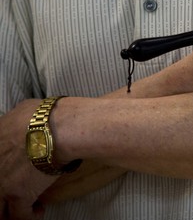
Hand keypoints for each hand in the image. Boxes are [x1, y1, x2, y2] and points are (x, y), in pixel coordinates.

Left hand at [0, 100, 57, 219]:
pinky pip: (20, 216)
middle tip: (13, 194)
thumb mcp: (23, 110)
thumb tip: (24, 121)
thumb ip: (16, 122)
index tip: (10, 173)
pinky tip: (39, 210)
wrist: (60, 128)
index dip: (3, 171)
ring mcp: (0, 183)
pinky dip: (31, 215)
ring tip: (23, 207)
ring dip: (9, 210)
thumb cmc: (47, 115)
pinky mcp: (18, 195)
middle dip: (2, 194)